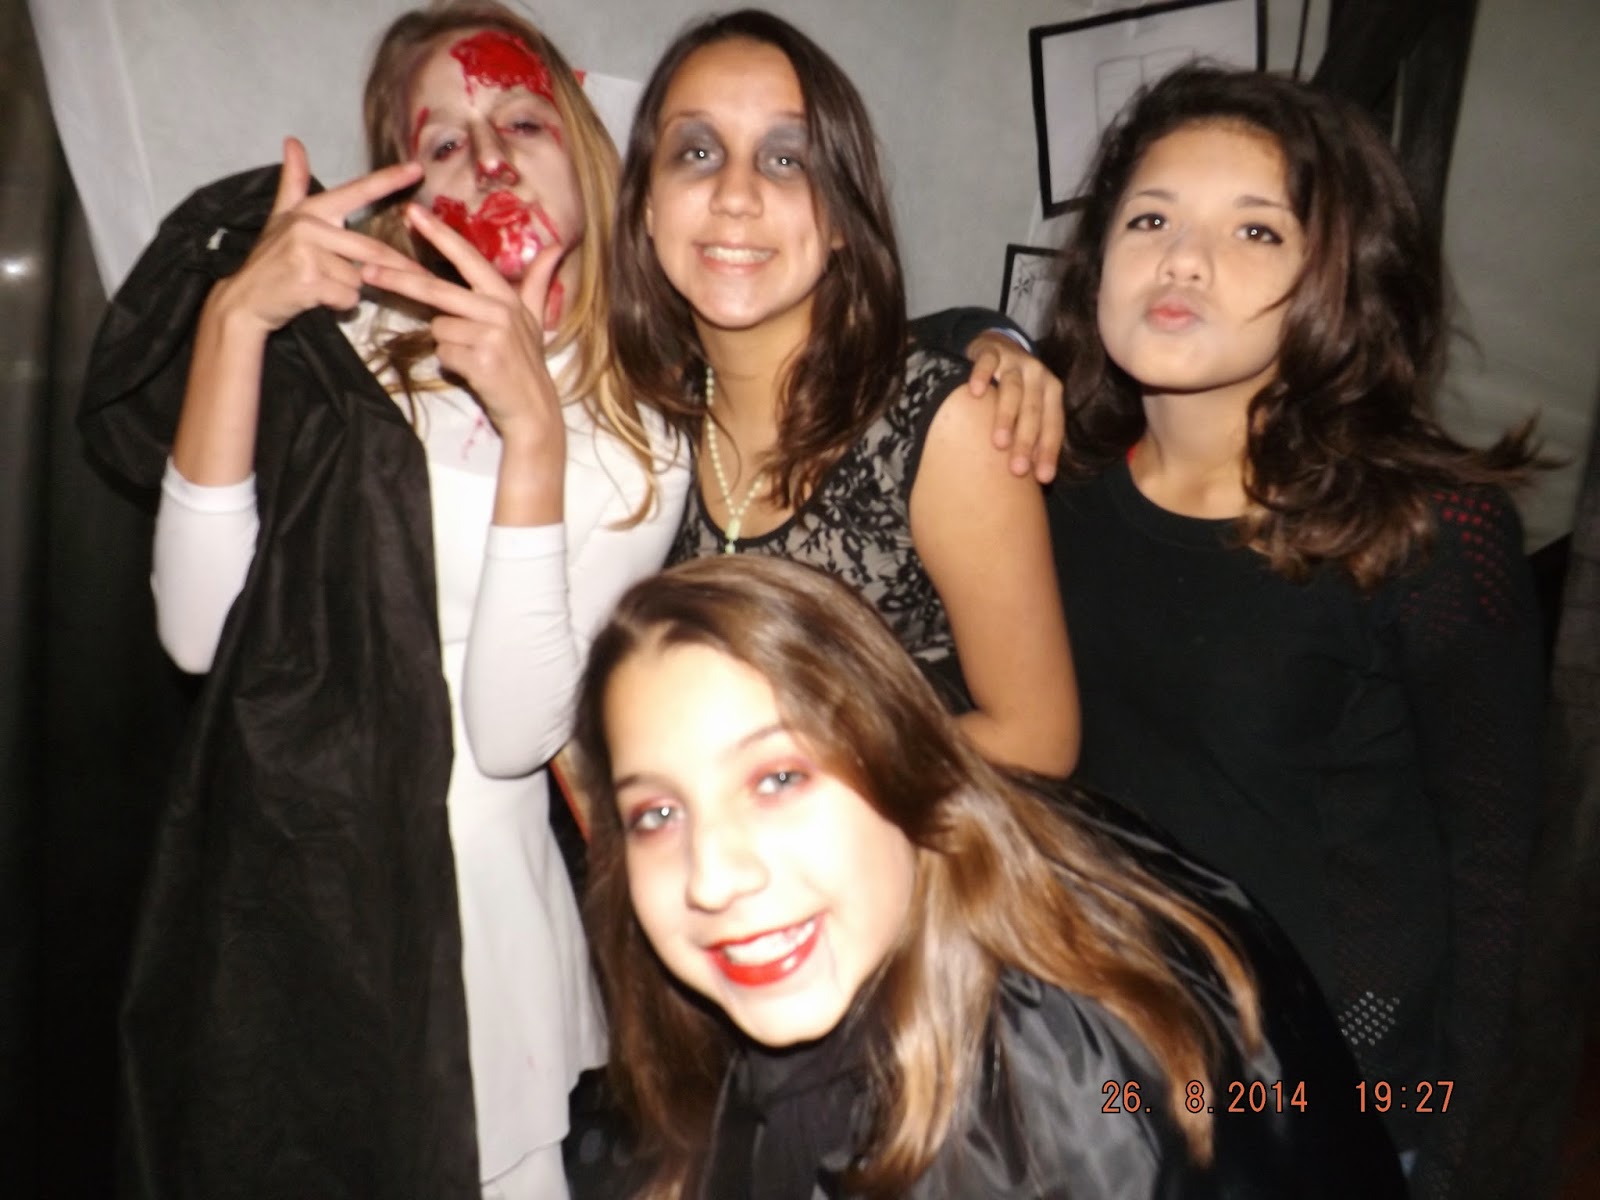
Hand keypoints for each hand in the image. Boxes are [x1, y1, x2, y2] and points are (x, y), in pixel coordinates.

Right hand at [211, 137, 421, 334]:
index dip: (388, 180)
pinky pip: (348, 298)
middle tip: (415, 276)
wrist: (245, 301)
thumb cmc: (270, 261)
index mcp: (311, 211)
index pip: (357, 192)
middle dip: (396, 268)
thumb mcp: (280, 217)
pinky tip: (316, 299)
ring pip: (359, 278)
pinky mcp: (309, 280)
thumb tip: (293, 141)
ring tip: (319, 286)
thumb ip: (293, 183)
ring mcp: (308, 253)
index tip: (417, 168)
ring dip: (348, 290)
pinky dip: (339, 305)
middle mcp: (309, 226)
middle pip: (372, 249)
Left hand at [361, 202, 565, 453]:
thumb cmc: (526, 361)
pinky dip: (451, 364)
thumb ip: (538, 280)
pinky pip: (443, 354)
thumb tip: (557, 246)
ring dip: (447, 344)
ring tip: (473, 356)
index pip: (467, 258)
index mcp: (505, 296)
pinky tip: (473, 370)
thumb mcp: (534, 318)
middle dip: (398, 279)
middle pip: (436, 289)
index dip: (440, 234)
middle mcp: (499, 310)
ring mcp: (490, 335)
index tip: (412, 213)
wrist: (533, 407)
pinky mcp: (480, 360)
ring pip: (438, 328)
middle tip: (367, 271)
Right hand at [965, 330, 1064, 483]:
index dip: (1049, 452)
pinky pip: (986, 363)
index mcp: (1051, 391)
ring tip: (998, 443)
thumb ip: (1035, 434)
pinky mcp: (990, 350)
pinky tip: (974, 393)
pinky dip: (982, 376)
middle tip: (1017, 470)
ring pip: (1012, 389)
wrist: (999, 345)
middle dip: (1026, 441)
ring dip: (1006, 416)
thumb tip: (1036, 478)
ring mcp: (1013, 361)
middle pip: (1033, 410)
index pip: (1053, 424)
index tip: (1042, 478)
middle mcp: (1037, 374)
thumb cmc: (1016, 389)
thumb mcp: (1031, 407)